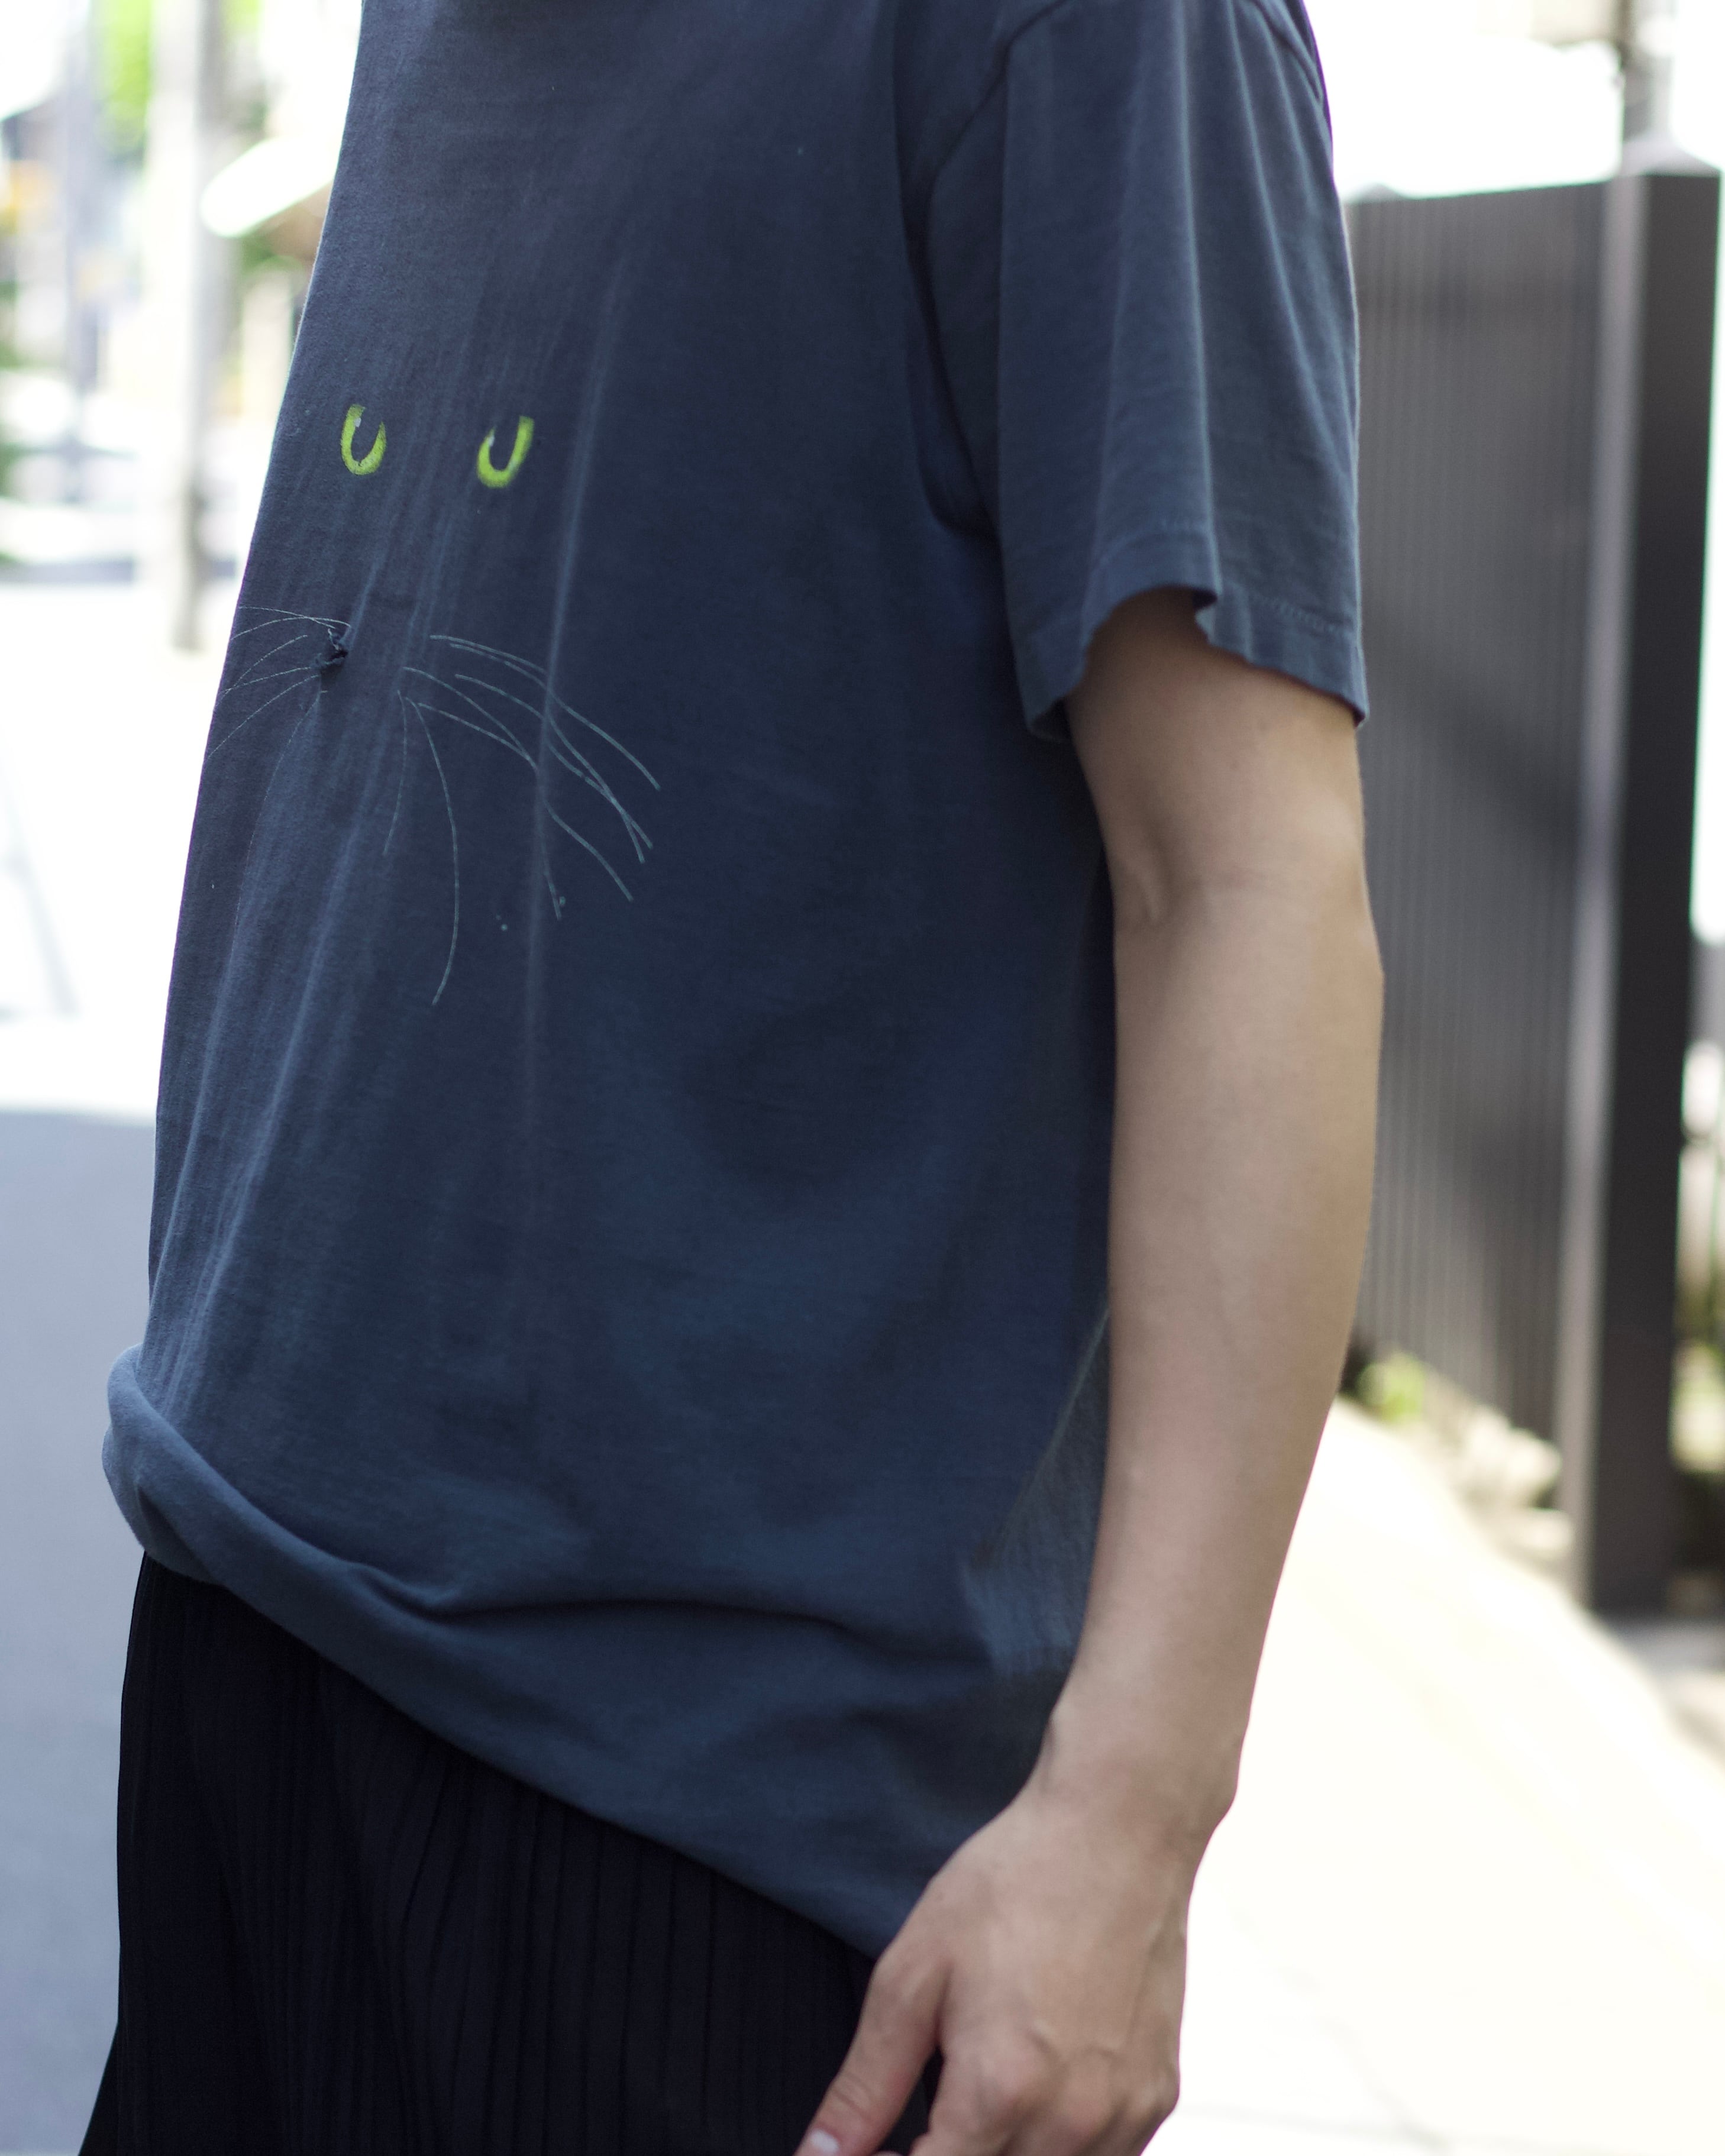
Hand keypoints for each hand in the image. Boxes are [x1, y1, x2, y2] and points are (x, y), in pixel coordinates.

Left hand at [796, 1752, 1196, 2155]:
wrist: (1118, 1830)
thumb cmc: (1015, 1885)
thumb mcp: (914, 1973)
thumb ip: (865, 2084)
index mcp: (998, 2091)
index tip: (881, 2147)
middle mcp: (1070, 2122)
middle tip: (922, 2122)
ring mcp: (1124, 2115)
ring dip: (1005, 2153)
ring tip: (983, 2090)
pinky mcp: (1158, 2097)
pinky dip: (1060, 2144)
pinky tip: (1037, 2087)